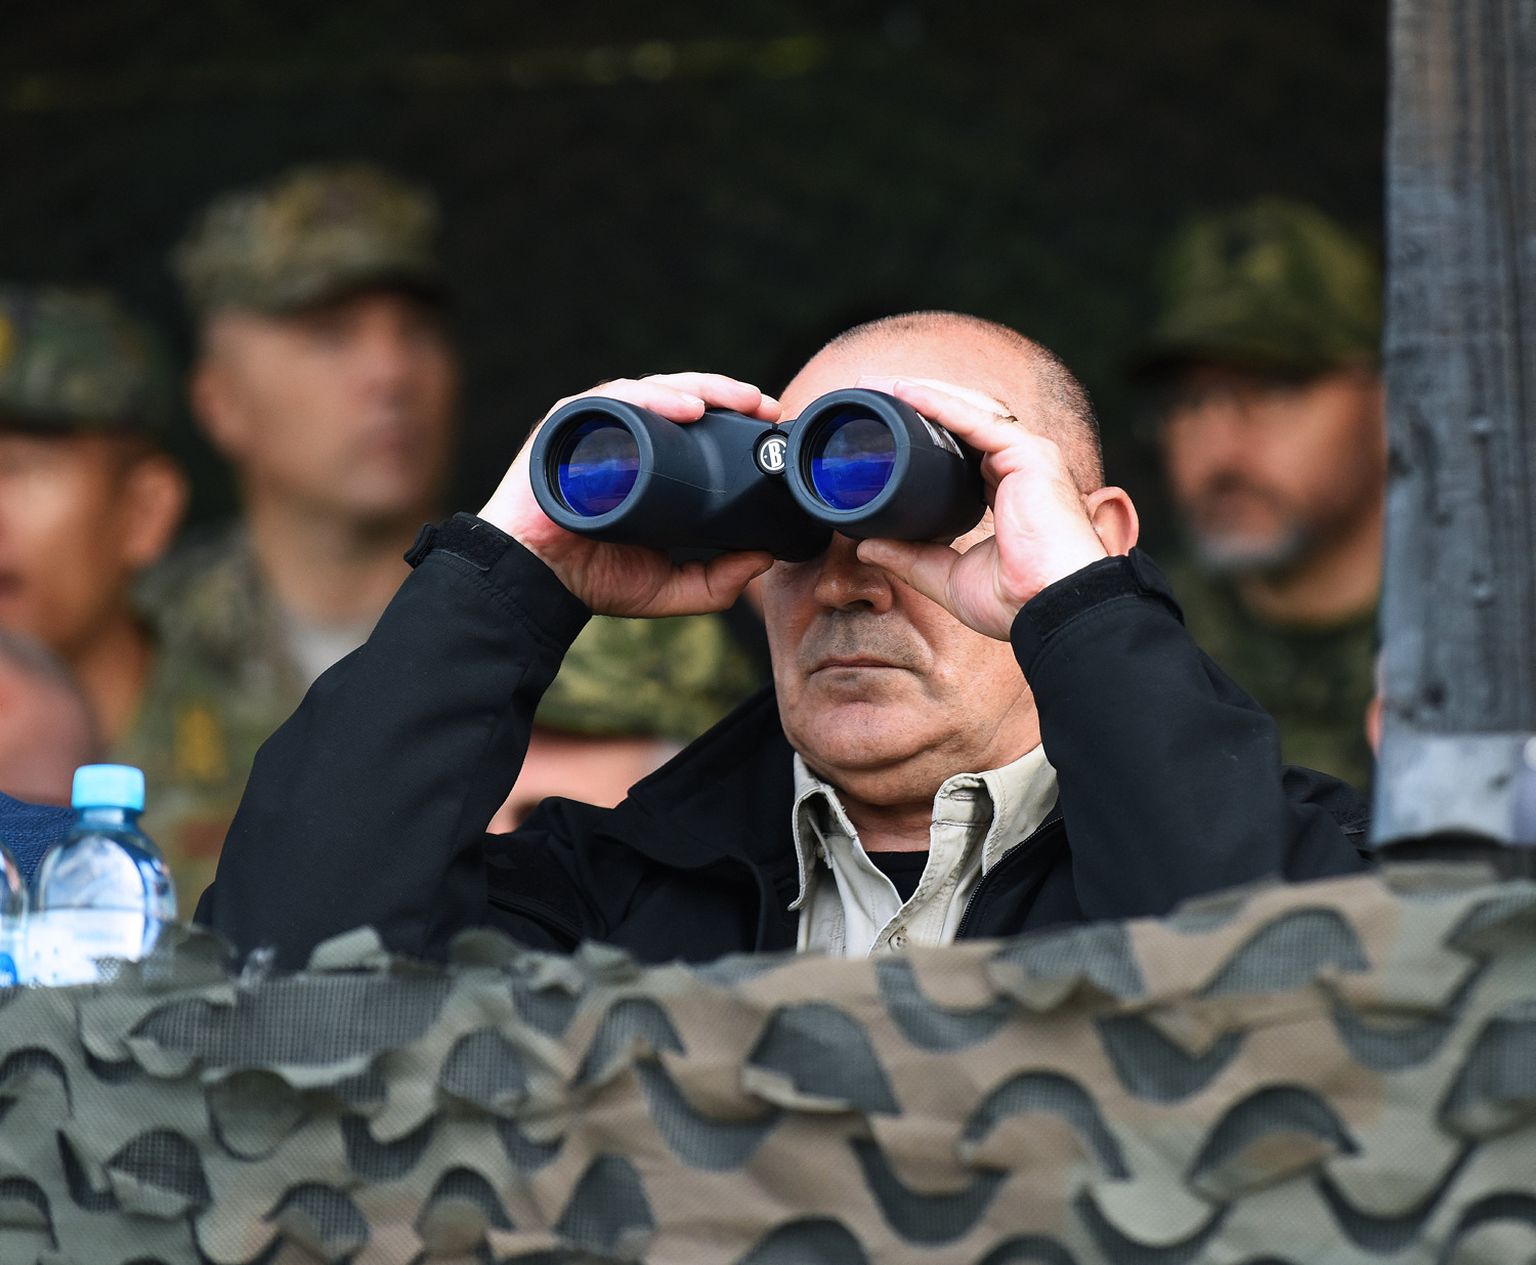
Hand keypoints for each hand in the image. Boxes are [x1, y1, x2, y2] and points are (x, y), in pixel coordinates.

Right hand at [479, 373, 779, 616]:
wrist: (532, 584)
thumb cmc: (591, 577)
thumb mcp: (668, 586)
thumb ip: (714, 581)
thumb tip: (764, 558)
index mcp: (646, 462)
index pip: (693, 427)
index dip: (733, 420)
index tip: (771, 425)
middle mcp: (621, 438)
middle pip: (678, 400)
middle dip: (725, 395)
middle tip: (764, 405)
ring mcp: (593, 428)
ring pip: (651, 391)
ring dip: (697, 389)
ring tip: (734, 400)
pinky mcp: (565, 425)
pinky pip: (610, 400)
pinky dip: (650, 398)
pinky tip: (684, 407)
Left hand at [853, 377, 1136, 639]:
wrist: (1052, 611)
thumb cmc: (1016, 600)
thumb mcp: (949, 578)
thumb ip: (911, 558)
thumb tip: (866, 546)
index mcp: (1006, 489)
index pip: (961, 446)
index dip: (924, 431)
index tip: (882, 426)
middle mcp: (1019, 466)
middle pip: (964, 419)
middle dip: (920, 401)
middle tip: (872, 393)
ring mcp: (1029, 456)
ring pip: (971, 409)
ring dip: (925, 393)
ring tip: (882, 387)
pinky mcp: (1030, 454)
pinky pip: (978, 420)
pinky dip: (941, 404)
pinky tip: (907, 393)